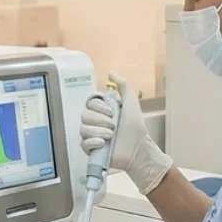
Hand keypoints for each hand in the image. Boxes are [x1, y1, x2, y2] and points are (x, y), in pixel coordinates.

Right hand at [80, 73, 172, 194]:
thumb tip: (111, 73)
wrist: (138, 148)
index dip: (100, 107)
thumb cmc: (135, 126)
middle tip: (114, 125)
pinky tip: (103, 143)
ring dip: (99, 131)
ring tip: (111, 135)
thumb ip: (123, 85)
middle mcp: (94, 122)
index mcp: (101, 111)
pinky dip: (93, 142)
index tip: (112, 112)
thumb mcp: (131, 102)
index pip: (90, 103)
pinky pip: (83, 143)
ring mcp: (91, 135)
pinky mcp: (90, 149)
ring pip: (83, 129)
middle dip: (101, 120)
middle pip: (84, 115)